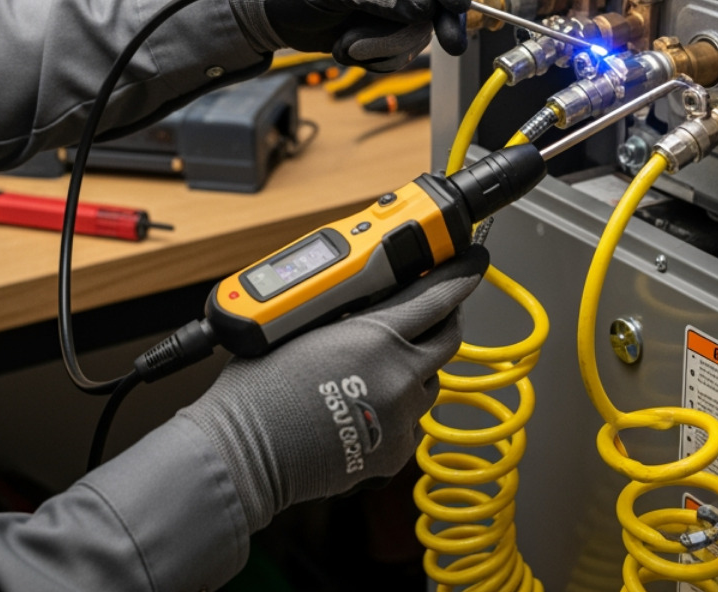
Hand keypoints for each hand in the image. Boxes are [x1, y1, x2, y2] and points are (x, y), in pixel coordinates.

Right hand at [179, 245, 487, 530]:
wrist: (245, 450)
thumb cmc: (261, 386)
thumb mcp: (305, 327)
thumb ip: (350, 313)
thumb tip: (370, 299)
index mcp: (378, 336)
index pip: (438, 299)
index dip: (459, 279)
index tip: (472, 266)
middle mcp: (399, 376)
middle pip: (447, 341)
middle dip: (445, 322)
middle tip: (436, 312)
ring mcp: (400, 417)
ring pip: (429, 384)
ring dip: (415, 370)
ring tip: (377, 370)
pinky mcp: (393, 452)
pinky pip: (411, 422)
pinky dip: (398, 410)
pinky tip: (365, 408)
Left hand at [226, 0, 468, 69]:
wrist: (266, 15)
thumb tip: (423, 6)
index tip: (458, 4)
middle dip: (426, 24)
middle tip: (450, 45)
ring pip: (418, 29)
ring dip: (384, 46)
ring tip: (347, 44)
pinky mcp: (386, 25)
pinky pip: (401, 49)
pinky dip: (377, 57)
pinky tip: (348, 48)